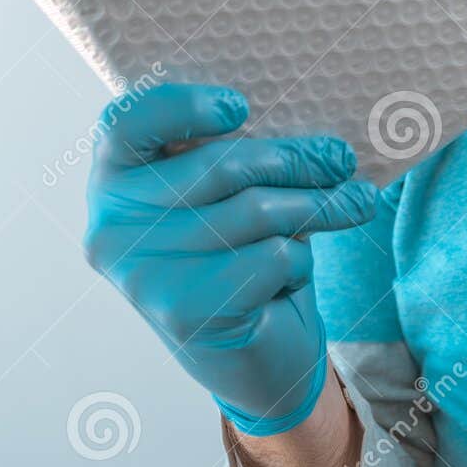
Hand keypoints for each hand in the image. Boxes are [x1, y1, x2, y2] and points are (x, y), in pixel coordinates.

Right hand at [82, 82, 377, 434]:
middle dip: (296, 160)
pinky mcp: (184, 313)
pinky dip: (299, 261)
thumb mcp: (233, 199)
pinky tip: (292, 274)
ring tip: (354, 202)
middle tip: (342, 157)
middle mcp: (111, 228)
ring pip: (256, 210)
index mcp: (113, 183)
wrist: (253, 359)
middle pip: (220, 164)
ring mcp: (142, 274)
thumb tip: (324, 147)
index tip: (240, 108)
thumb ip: (243, 161)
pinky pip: (270, 257)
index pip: (126, 121)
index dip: (182, 106)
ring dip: (318, 205)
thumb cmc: (241, 257)